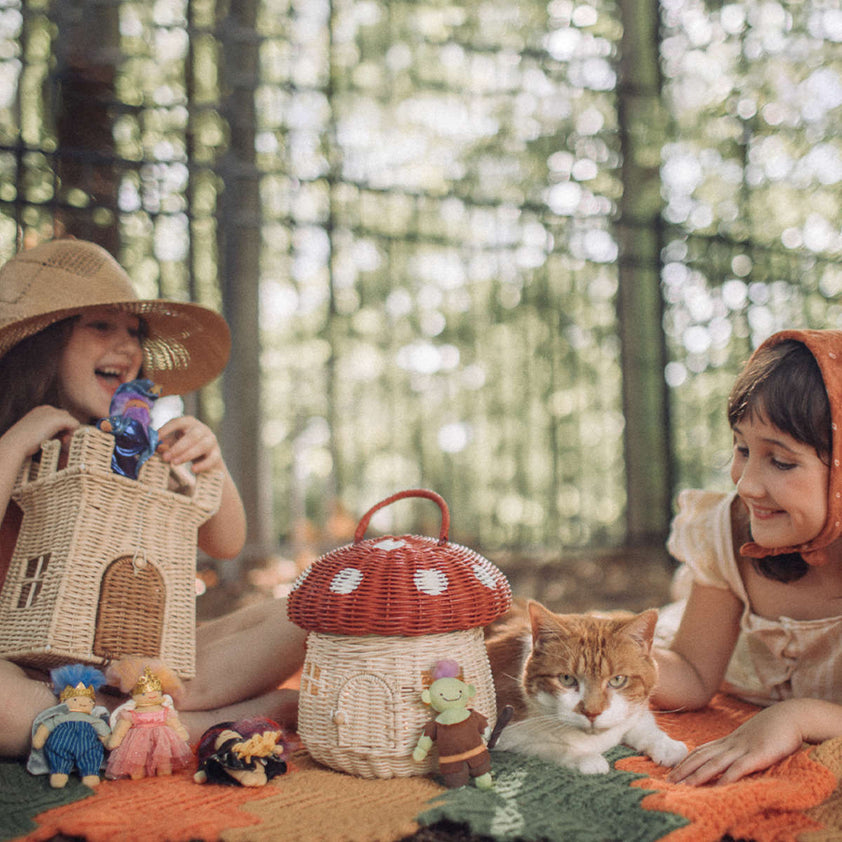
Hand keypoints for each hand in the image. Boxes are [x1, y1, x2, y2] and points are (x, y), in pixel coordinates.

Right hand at [3, 406, 79, 458]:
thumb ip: (49, 431)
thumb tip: (65, 435)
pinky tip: (63, 441)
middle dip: (66, 429)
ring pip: (72, 421)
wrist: (17, 443)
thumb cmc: (24, 443)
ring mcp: (54, 412)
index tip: (56, 439)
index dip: (61, 429)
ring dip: (69, 432)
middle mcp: (48, 408)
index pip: (59, 416)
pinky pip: (75, 425)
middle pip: (67, 417)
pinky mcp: (59, 418)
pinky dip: (72, 434)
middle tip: (61, 441)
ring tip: (61, 442)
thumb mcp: (36, 433)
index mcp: (41, 411)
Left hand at [156, 416, 222, 473]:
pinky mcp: (217, 454)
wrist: (206, 457)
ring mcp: (211, 441)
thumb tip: (157, 447)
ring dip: (187, 455)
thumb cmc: (186, 447)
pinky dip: (202, 465)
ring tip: (174, 463)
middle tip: (165, 457)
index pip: (178, 422)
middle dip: (177, 447)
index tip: (155, 439)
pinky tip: (193, 469)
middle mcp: (202, 429)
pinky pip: (212, 459)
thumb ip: (165, 445)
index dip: (166, 430)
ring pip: (202, 446)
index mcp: (189, 423)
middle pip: (192, 436)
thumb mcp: (173, 444)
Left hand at [667, 702, 806, 785]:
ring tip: (683, 786)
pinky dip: (727, 777)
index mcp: (728, 741)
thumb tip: (727, 763)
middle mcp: (730, 744)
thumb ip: (738, 750)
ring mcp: (743, 749)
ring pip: (714, 763)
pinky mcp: (757, 755)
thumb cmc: (771, 731)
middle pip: (701, 757)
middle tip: (667, 781)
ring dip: (697, 775)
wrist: (789, 717)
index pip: (700, 752)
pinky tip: (717, 787)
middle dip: (683, 770)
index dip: (685, 762)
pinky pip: (739, 768)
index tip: (671, 772)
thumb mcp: (750, 741)